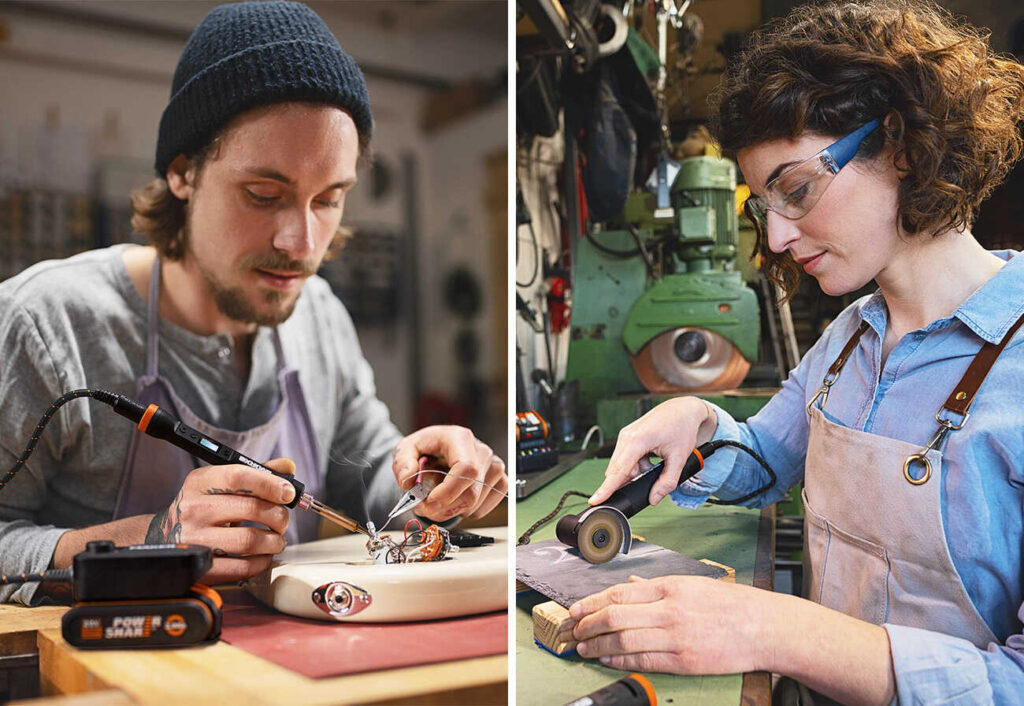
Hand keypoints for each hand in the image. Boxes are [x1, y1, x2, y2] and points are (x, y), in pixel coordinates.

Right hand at [145, 457, 295, 582]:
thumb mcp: (219, 483)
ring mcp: (194, 540)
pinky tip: (263, 555)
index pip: (239, 476)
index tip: (288, 493)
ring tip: (276, 539)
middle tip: (283, 520)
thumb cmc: (202, 507)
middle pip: (252, 509)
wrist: (163, 536)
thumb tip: (287, 467)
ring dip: (274, 541)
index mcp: (200, 482)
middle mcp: (194, 509)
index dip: (270, 483)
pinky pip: (242, 567)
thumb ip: (255, 473)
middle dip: (279, 516)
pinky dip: (262, 562)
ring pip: (250, 540)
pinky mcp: (200, 567)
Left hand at [392, 425, 507, 520]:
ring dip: (450, 511)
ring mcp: (494, 467)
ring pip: (475, 505)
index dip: (449, 491)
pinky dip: (464, 512)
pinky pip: (483, 509)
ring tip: (436, 498)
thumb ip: (402, 462)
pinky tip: (453, 499)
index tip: (429, 503)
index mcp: (460, 438)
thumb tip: (407, 479)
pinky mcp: (499, 481)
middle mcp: (482, 451)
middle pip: (471, 493)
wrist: (440, 450)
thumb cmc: (425, 448)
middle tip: (423, 507)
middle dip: (444, 508)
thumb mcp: (405, 448)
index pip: (466, 468)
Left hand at [570, 575, 771, 674]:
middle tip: (573, 629)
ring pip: (624, 639)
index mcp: (671, 586)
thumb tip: (632, 584)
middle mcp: (670, 609)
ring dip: (598, 644)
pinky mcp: (685, 660)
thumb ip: (658, 586)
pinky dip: (620, 660)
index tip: (576, 609)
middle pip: (615, 615)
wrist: (765, 627)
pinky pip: (643, 660)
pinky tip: (607, 659)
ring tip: (584, 647)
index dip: (591, 601)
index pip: (619, 592)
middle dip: (587, 624)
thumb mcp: (693, 584)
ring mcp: (676, 636)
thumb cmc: (732, 605)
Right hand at [589, 396, 715, 506]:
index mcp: (637, 440)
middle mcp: (626, 436)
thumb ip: (667, 482)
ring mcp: (625, 435)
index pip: (618, 470)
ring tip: (655, 462)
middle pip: (617, 470)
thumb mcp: (679, 458)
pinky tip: (650, 458)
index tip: (595, 500)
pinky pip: (624, 458)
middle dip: (630, 480)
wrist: (682, 409)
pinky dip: (636, 464)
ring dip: (635, 472)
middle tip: (651, 473)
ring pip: (621, 465)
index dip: (606, 489)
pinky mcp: (627, 436)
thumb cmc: (681, 428)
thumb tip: (654, 499)